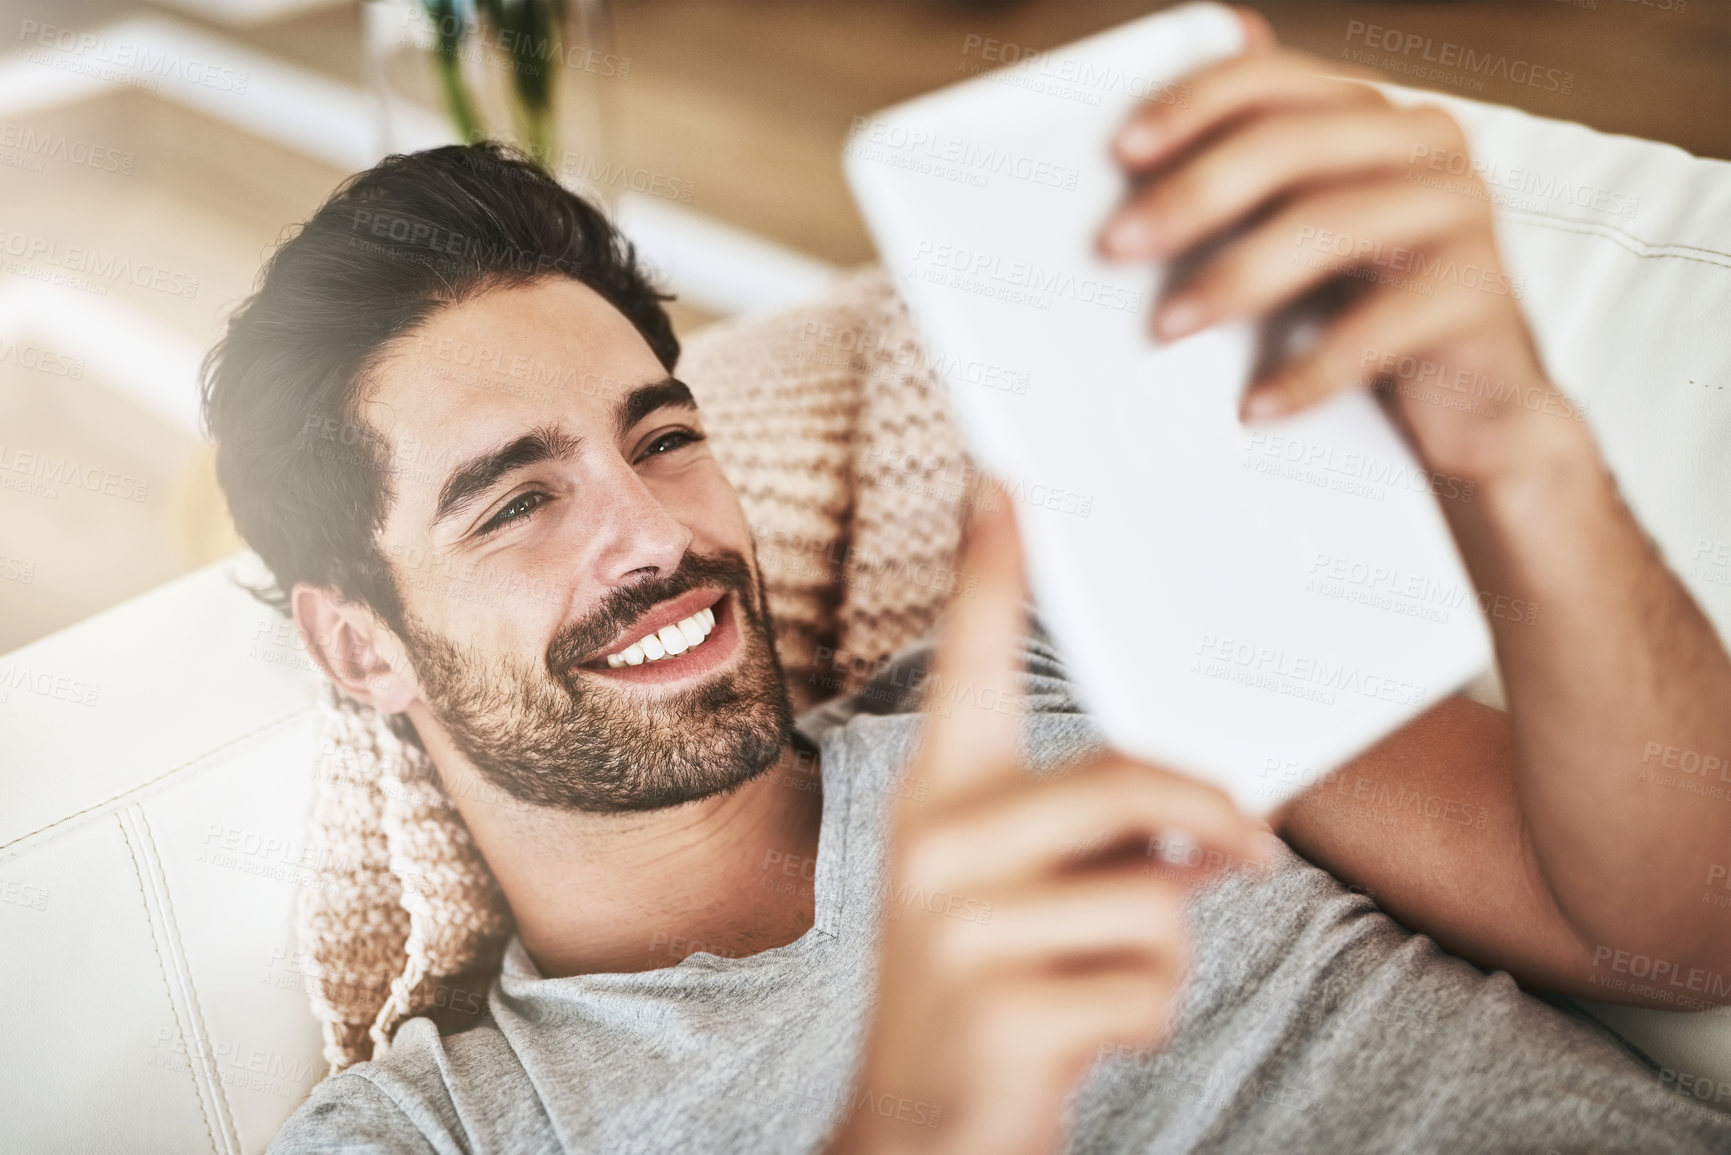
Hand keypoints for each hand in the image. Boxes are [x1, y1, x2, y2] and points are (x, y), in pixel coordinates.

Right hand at [826, 497, 1270, 1154]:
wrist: (919, 1129)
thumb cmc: (996, 984)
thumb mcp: (1028, 893)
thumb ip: (1101, 835)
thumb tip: (1222, 822)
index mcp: (940, 794)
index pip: (972, 660)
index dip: (992, 567)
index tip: (1006, 475)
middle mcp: (933, 838)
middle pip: (1127, 781)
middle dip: (1212, 824)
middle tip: (1258, 852)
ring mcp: (956, 921)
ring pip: (1153, 899)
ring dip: (1160, 952)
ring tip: (1091, 980)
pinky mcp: (997, 1002)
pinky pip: (1149, 985)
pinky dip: (1146, 1019)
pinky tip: (1078, 1036)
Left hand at [1098, 7, 1594, 493]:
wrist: (1474, 409)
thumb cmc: (1361, 313)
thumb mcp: (1296, 242)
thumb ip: (1241, 190)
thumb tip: (1127, 161)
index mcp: (1368, 114)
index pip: (1271, 81)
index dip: (1193, 105)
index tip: (1122, 151)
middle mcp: (1422, 141)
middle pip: (1291, 144)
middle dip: (1193, 193)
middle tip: (1117, 245)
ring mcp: (1460, 210)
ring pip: (1331, 224)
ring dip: (1235, 277)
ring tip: (1167, 327)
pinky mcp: (1480, 292)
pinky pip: (1380, 326)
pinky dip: (1309, 370)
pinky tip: (1256, 406)